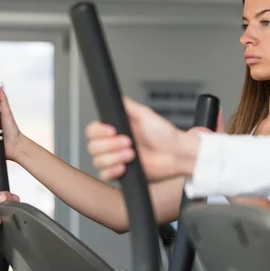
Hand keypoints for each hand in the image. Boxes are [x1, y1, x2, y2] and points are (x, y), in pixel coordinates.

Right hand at [86, 96, 222, 181]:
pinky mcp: (120, 173)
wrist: (176, 154)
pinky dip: (112, 171)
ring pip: (98, 161)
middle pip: (92, 146)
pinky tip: (124, 166)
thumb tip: (113, 95)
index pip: (92, 130)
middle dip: (110, 145)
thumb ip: (126, 105)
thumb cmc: (165, 135)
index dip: (99, 131)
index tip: (113, 130)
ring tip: (132, 154)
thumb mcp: (144, 114)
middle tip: (128, 142)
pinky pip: (105, 175)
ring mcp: (115, 159)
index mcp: (114, 129)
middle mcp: (112, 144)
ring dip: (114, 157)